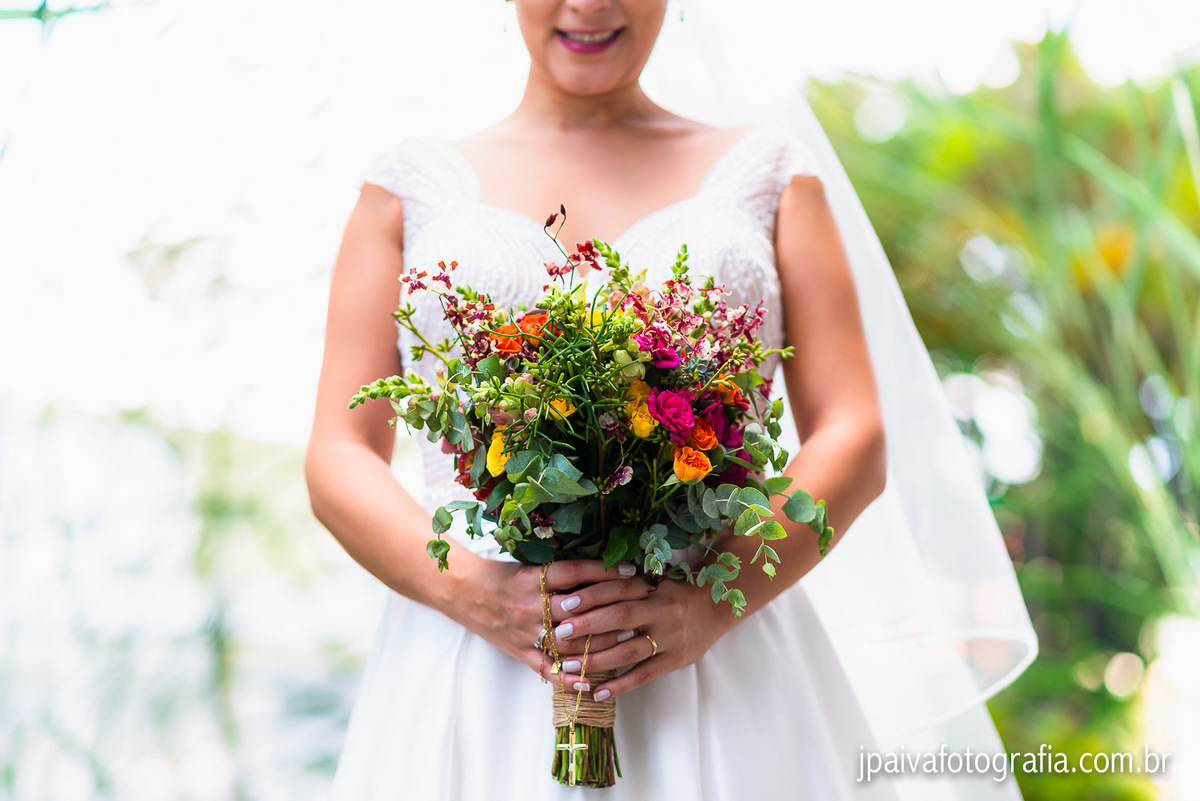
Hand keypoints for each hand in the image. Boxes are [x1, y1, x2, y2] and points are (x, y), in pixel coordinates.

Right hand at [447, 557, 656, 691]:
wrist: (464, 592)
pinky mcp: (519, 651)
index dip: (606, 572)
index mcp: (534, 578)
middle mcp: (531, 604)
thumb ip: (561, 571)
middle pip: (579, 609)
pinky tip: (591, 681)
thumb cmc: (503, 576)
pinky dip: (569, 678)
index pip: (577, 573)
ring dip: (600, 643)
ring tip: (627, 639)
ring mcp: (525, 631)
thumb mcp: (530, 565)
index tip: (632, 571)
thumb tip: (603, 567)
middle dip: (611, 608)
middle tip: (639, 608)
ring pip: (569, 642)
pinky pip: (546, 669)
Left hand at [550, 574, 737, 700]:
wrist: (716, 608)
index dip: (591, 595)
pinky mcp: (676, 660)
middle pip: (620, 618)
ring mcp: (670, 637)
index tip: (567, 603)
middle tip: (561, 634)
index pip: (618, 589)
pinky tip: (598, 693)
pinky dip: (620, 685)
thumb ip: (626, 586)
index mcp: (654, 588)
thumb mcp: (654, 582)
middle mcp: (662, 611)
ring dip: (596, 661)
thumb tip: (582, 587)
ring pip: (628, 651)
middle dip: (588, 626)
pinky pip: (644, 675)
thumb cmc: (675, 593)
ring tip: (569, 668)